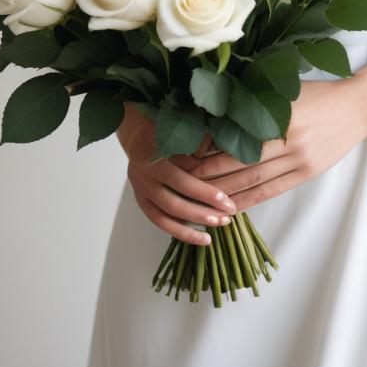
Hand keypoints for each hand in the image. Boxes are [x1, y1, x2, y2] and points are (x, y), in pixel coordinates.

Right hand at [124, 114, 237, 246]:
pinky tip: (199, 238)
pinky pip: (159, 221)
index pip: (183, 181)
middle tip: (226, 219)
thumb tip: (217, 154)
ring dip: (189, 227)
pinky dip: (179, 231)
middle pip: (174, 202)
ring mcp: (140, 190)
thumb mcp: (178, 128)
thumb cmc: (165, 129)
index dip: (206, 192)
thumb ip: (196, 141)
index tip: (227, 201)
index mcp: (154, 157)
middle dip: (201, 212)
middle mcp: (144, 176)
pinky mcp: (141, 201)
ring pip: (165, 216)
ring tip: (212, 236)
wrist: (138, 134)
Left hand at [172, 78, 366, 214]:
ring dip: (224, 193)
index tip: (184, 153)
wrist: (357, 107)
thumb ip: (256, 101)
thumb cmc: (318, 93)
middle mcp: (287, 139)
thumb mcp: (285, 90)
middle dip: (208, 174)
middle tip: (181, 180)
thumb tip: (217, 112)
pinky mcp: (307, 173)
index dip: (209, 147)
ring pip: (253, 180)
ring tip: (198, 200)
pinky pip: (271, 190)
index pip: (234, 135)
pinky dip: (248, 201)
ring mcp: (299, 159)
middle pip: (239, 162)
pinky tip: (230, 209)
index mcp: (278, 114)